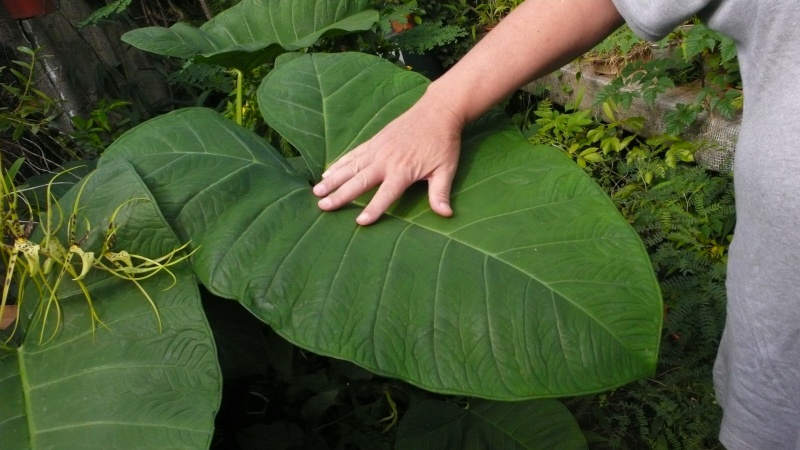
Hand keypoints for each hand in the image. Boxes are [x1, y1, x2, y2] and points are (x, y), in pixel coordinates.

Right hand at [312, 91, 463, 225]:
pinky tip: (327, 172)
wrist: (437, 111)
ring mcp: (377, 149)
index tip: (360, 221)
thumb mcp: (446, 169)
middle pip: (359, 181)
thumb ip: (441, 193)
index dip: (374, 208)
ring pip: (350, 166)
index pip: (386, 194)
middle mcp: (386, 160)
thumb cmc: (443, 143)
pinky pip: (353, 153)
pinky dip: (339, 163)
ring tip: (316, 191)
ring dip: (333, 179)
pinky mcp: (374, 140)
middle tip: (323, 206)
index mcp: (403, 170)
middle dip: (341, 195)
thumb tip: (446, 214)